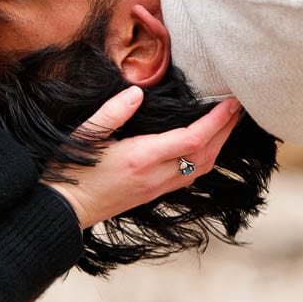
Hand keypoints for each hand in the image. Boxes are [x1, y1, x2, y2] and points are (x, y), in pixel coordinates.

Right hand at [45, 86, 243, 228]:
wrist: (64, 210)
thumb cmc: (72, 170)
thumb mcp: (85, 135)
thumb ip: (112, 112)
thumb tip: (137, 91)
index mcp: (141, 158)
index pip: (192, 139)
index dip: (216, 120)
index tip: (230, 102)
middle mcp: (155, 176)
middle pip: (206, 155)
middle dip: (226, 130)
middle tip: (239, 106)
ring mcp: (157, 189)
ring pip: (202, 168)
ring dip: (219, 145)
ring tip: (228, 122)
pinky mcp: (154, 194)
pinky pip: (190, 176)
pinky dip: (205, 157)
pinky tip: (206, 144)